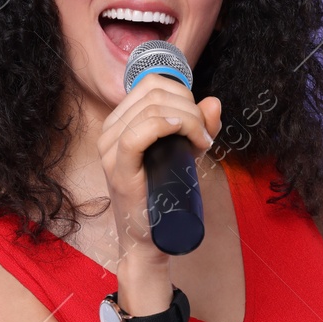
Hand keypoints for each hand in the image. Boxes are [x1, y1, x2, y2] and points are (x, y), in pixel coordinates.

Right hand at [97, 73, 222, 268]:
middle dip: (190, 108)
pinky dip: (165, 126)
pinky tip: (183, 135)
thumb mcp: (186, 153)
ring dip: (188, 120)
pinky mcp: (117, 169)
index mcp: (121, 121)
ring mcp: (109, 149)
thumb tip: (213, 102)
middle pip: (154, 93)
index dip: (183, 93)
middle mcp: (109, 130)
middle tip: (205, 137)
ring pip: (151, 110)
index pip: (152, 84)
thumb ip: (200, 126)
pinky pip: (136, 134)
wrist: (150, 237)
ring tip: (202, 144)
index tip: (200, 121)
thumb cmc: (164, 195)